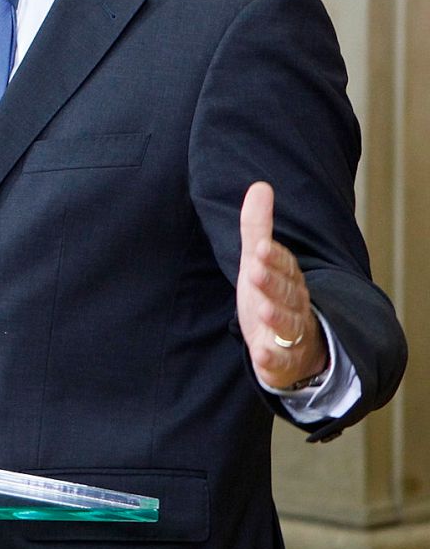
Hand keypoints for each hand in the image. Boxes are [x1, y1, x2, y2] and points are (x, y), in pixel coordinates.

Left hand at [236, 182, 328, 389]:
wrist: (290, 348)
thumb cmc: (272, 296)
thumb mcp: (259, 262)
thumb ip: (257, 228)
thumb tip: (260, 186)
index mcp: (289, 280)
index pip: (285, 267)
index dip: (273, 259)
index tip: (260, 248)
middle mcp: (295, 305)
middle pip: (287, 293)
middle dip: (272, 283)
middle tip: (255, 272)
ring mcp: (291, 335)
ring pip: (288, 325)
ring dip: (276, 317)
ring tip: (262, 309)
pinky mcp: (283, 361)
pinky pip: (280, 362)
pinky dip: (272, 359)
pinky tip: (261, 354)